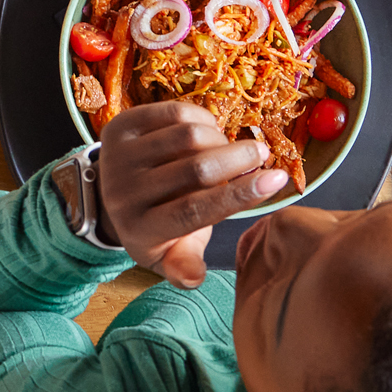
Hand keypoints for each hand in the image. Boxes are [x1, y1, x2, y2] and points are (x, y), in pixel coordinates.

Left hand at [95, 101, 291, 287]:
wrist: (113, 195)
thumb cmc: (160, 225)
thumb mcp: (171, 253)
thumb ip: (185, 264)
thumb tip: (194, 278)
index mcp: (141, 230)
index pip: (195, 211)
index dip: (240, 195)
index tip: (278, 179)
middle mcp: (124, 193)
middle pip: (194, 169)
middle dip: (238, 158)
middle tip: (262, 154)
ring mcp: (118, 157)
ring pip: (186, 136)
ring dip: (220, 138)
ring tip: (229, 149)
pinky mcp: (118, 127)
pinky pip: (171, 113)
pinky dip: (201, 118)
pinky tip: (209, 130)